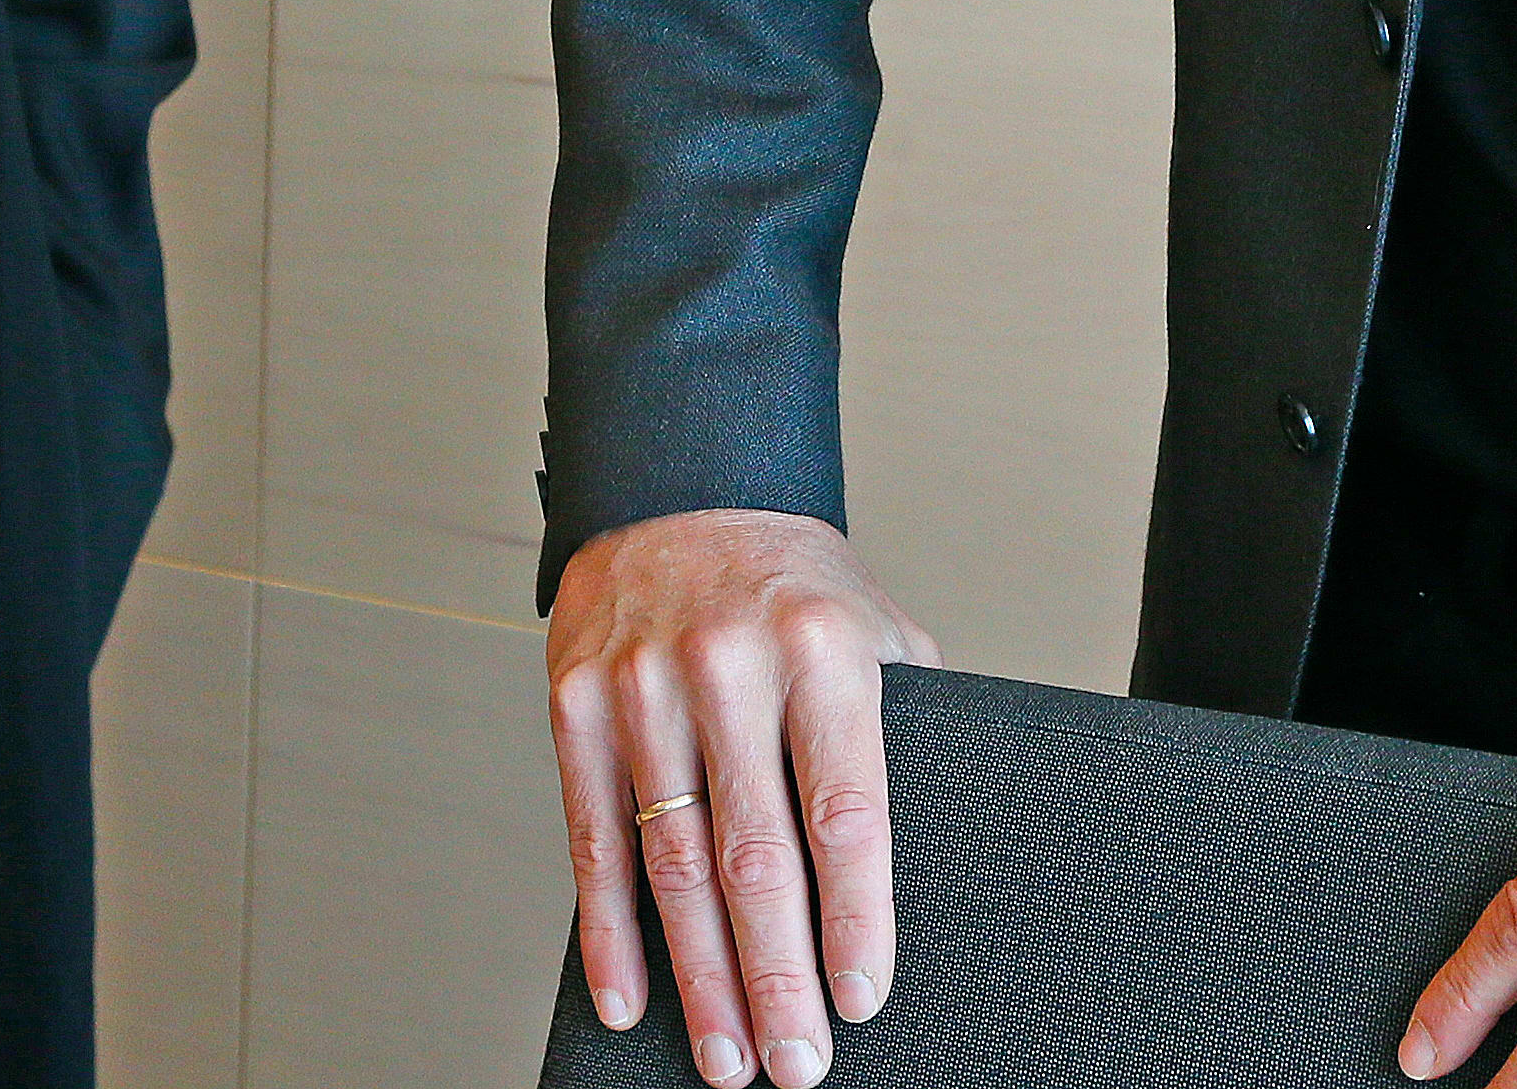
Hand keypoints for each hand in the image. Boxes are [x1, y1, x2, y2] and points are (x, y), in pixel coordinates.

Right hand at [545, 509, 941, 1086]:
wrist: (680, 486)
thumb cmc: (795, 586)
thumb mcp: (874, 628)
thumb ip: (901, 729)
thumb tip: (940, 853)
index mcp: (823, 649)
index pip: (844, 809)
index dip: (854, 917)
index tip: (862, 998)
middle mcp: (729, 666)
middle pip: (755, 856)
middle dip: (776, 977)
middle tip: (796, 1065)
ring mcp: (642, 685)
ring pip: (673, 863)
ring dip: (699, 977)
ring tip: (727, 1057)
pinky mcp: (576, 702)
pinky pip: (592, 838)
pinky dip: (608, 933)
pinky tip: (630, 999)